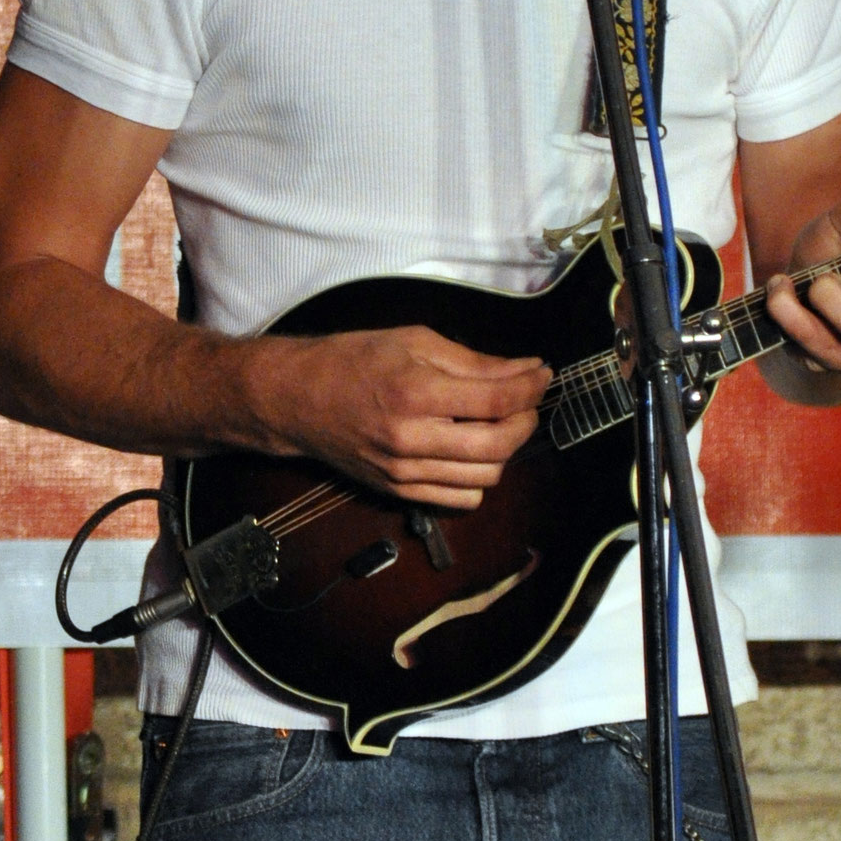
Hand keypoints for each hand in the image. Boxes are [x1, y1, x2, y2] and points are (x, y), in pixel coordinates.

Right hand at [245, 325, 549, 509]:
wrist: (297, 400)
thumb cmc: (354, 360)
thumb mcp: (415, 342)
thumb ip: (475, 361)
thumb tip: (527, 369)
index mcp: (416, 392)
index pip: (497, 399)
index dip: (531, 387)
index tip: (543, 374)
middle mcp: (412, 438)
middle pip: (499, 445)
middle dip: (526, 420)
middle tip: (526, 400)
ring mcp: (405, 472)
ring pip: (485, 477)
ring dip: (506, 450)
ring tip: (500, 422)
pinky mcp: (399, 491)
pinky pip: (460, 498)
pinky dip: (479, 477)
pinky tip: (472, 450)